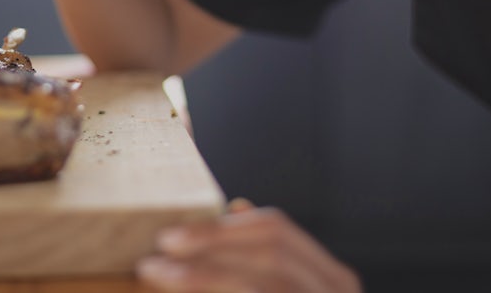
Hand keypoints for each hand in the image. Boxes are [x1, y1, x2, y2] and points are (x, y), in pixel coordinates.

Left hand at [137, 198, 361, 292]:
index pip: (276, 229)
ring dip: (204, 275)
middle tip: (159, 250)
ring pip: (264, 283)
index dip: (220, 227)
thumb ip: (258, 260)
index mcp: (332, 278)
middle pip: (271, 252)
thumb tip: (237, 206)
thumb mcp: (274, 287)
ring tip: (158, 274)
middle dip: (209, 246)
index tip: (171, 234)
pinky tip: (178, 292)